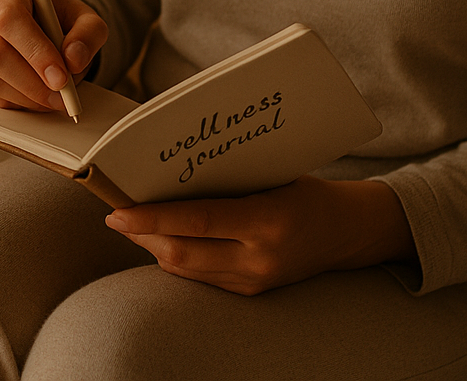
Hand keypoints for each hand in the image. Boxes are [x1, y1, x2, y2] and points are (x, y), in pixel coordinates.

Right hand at [0, 0, 106, 111]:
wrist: (46, 30)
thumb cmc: (62, 20)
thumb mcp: (87, 21)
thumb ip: (88, 35)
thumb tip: (73, 59)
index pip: (10, 18)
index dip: (35, 52)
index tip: (60, 77)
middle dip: (31, 82)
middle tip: (61, 96)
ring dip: (24, 96)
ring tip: (52, 97)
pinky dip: (13, 101)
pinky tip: (33, 95)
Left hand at [104, 177, 415, 294]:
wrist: (348, 231)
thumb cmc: (307, 190)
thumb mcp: (269, 175)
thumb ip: (224, 181)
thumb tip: (167, 173)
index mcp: (267, 221)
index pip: (196, 221)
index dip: (152, 217)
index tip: (117, 212)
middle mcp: (259, 258)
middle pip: (182, 254)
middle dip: (143, 234)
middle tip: (117, 215)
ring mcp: (254, 280)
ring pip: (185, 270)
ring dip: (155, 246)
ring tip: (136, 222)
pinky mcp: (250, 292)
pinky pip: (200, 277)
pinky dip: (177, 256)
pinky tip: (165, 237)